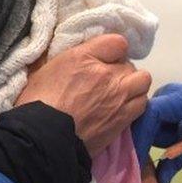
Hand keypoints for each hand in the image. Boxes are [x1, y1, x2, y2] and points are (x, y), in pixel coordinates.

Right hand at [15, 34, 151, 156]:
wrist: (44, 140)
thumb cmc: (38, 101)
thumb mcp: (45, 67)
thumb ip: (71, 57)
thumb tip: (86, 55)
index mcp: (86, 59)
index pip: (117, 42)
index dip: (111, 50)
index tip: (102, 58)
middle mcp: (108, 76)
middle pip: (130, 64)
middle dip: (121, 70)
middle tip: (107, 79)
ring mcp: (119, 99)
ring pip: (143, 82)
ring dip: (133, 85)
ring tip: (119, 94)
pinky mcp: (123, 120)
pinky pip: (141, 104)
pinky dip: (134, 104)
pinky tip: (120, 109)